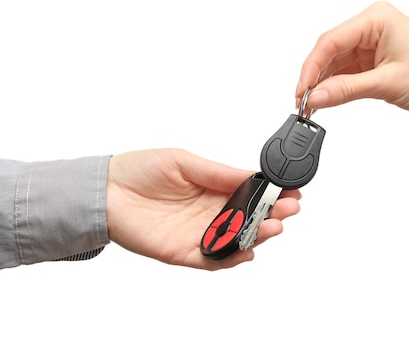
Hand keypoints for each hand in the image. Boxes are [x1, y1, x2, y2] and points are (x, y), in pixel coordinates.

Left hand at [105, 148, 300, 269]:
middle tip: (289, 209)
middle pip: (249, 218)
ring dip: (258, 235)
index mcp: (213, 188)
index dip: (272, 194)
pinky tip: (247, 250)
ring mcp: (198, 233)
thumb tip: (253, 174)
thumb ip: (218, 173)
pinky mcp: (183, 252)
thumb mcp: (185, 161)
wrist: (104, 190)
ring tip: (274, 226)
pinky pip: (212, 260)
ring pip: (236, 240)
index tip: (292, 191)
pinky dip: (230, 259)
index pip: (251, 194)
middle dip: (273, 214)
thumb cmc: (140, 170)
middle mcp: (210, 212)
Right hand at [296, 1, 408, 134]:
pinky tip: (329, 99)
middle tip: (303, 102)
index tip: (301, 91)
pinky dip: (338, 87)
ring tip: (313, 104)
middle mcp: (374, 28)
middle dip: (316, 77)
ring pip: (338, 63)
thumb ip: (346, 90)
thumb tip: (316, 97)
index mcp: (376, 19)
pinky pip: (349, 73)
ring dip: (326, 83)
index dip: (311, 68)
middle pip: (331, 51)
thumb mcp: (387, 84)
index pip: (331, 41)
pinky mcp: (378, 62)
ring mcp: (376, 45)